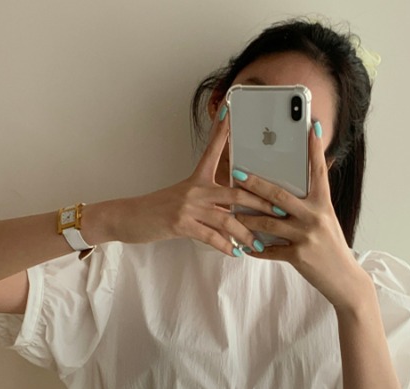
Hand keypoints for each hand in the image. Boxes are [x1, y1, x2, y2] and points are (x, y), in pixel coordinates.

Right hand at [116, 109, 277, 254]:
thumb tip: (230, 211)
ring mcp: (188, 206)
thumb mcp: (181, 197)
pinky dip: (225, 246)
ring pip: (227, 218)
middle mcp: (195, 189)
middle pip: (236, 192)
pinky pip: (210, 236)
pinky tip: (234, 253)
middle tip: (280, 211)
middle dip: (261, 203)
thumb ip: (207, 200)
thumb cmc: (156, 209)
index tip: (232, 113)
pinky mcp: (181, 224)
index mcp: (196, 179)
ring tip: (257, 244)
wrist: (128, 218)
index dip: (224, 132)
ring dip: (245, 234)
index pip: (214, 150)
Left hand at [231, 121, 366, 308]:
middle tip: (238, 174)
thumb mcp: (326, 220)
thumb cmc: (331, 247)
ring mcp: (305, 236)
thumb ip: (312, 203)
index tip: (310, 126)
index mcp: (323, 203)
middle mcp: (315, 216)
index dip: (315, 147)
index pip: (319, 170)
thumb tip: (296, 186)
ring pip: (268, 222)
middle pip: (279, 195)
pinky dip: (256, 248)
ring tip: (232, 211)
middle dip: (256, 184)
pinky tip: (245, 247)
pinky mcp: (298, 256)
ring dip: (247, 217)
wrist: (343, 279)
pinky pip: (270, 250)